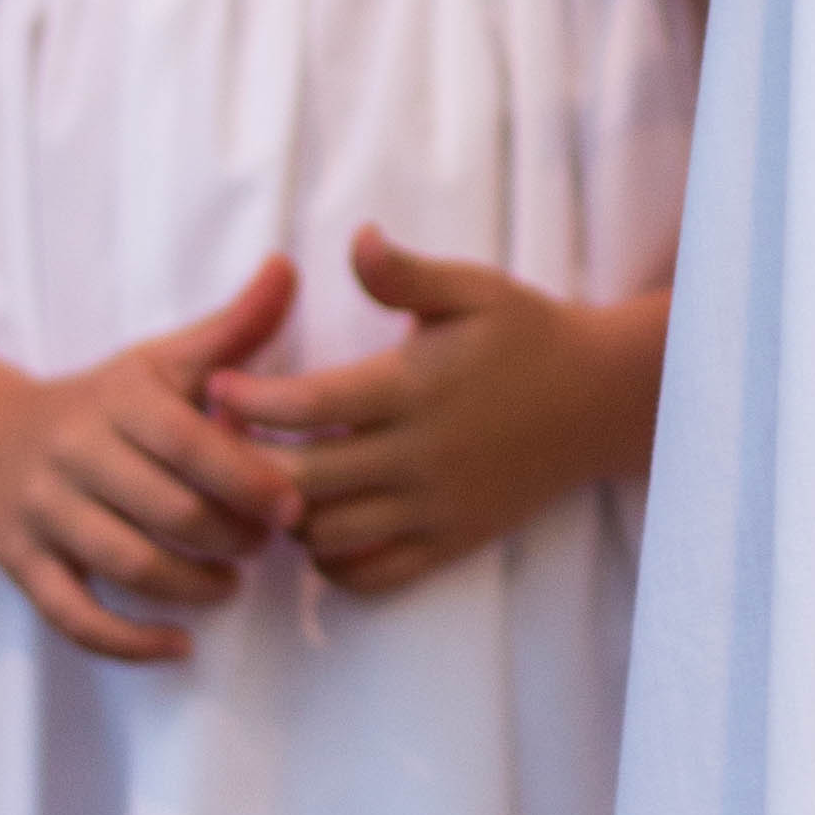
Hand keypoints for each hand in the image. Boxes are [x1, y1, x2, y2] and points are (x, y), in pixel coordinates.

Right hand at [0, 259, 303, 663]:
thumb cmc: (97, 401)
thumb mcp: (159, 360)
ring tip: (232, 583)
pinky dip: (129, 641)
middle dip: (231, 536)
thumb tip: (289, 268)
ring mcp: (42, 512)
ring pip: (125, 565)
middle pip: (167, 511)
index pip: (189, 442)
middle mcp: (74, 453)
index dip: (249, 478)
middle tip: (269, 544)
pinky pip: (73, 617)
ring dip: (192, 586)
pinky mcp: (20, 564)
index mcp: (118, 401)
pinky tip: (180, 645)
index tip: (294, 505)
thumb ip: (232, 328)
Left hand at [209, 226, 665, 601]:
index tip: (214, 388)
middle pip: (303, 480)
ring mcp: (435, 508)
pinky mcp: (450, 543)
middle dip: (247, 465)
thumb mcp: (473, 289)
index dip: (250, 400)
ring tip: (268, 482)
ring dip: (286, 513)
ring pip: (328, 536)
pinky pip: (371, 575)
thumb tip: (355, 238)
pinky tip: (320, 523)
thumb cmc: (527, 335)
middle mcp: (420, 456)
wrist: (599, 400)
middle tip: (220, 446)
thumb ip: (406, 272)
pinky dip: (331, 561)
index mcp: (415, 387)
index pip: (309, 404)